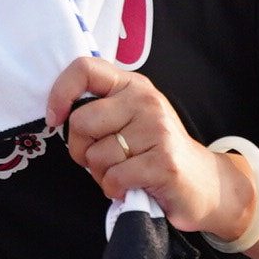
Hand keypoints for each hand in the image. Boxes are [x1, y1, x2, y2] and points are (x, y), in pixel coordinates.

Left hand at [47, 56, 237, 234]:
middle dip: (81, 150)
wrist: (203, 183)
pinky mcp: (163, 163)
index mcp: (133, 85)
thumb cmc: (155, 153)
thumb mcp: (130, 119)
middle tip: (102, 161)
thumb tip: (58, 116)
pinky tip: (132, 188)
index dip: (60, 93)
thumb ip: (100, 110)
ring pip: (95, 156)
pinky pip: (114, 178)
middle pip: (80, 122)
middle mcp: (145, 101)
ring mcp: (157, 131)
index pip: (84, 68)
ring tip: (125, 174)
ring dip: (101, 175)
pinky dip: (115, 190)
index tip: (55, 118)